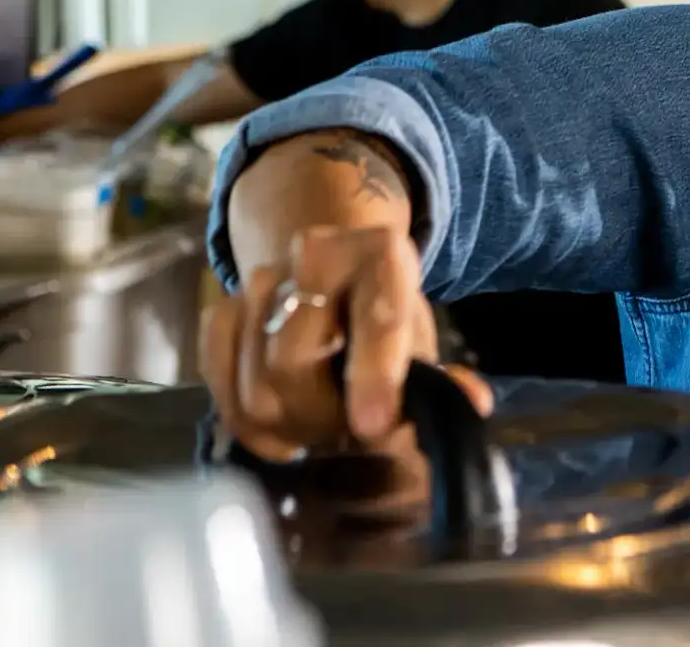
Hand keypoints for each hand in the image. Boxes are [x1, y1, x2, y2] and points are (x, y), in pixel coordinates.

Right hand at [201, 222, 493, 462]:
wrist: (332, 273)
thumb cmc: (386, 319)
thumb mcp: (419, 339)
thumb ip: (440, 377)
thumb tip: (472, 402)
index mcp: (382, 253)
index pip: (377, 318)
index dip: (375, 375)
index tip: (373, 427)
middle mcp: (314, 253)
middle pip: (290, 361)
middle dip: (316, 415)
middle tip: (342, 437)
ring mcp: (259, 277)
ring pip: (252, 379)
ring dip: (283, 424)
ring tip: (316, 428)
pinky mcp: (222, 307)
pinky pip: (217, 378)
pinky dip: (242, 418)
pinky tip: (277, 430)